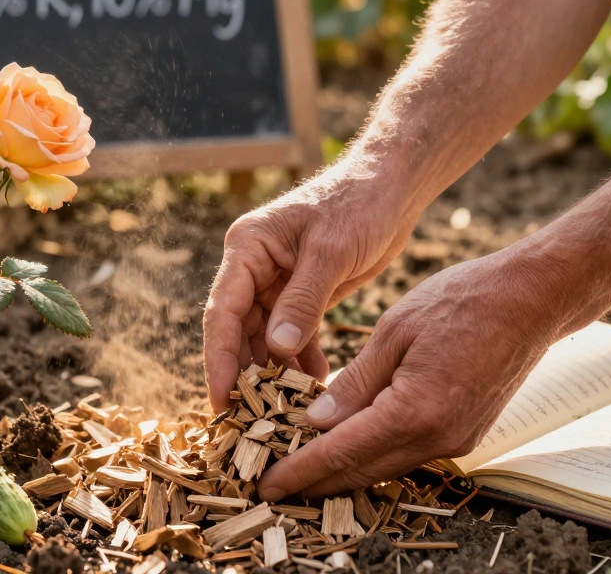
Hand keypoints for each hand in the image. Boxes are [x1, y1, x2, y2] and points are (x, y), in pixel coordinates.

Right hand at [203, 150, 417, 411]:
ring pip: (263, 338)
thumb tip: (277, 350)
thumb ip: (303, 301)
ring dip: (272, 372)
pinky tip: (314, 384)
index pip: (221, 311)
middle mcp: (253, 266)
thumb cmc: (358, 204)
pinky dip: (300, 360)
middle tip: (248, 421)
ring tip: (282, 411)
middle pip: (236, 330)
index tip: (221, 401)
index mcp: (247, 247)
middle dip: (242, 374)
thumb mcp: (331, 252)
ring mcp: (276, 282)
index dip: (218, 359)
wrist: (392, 188)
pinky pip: (292, 336)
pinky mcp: (301, 294)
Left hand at [256, 253, 560, 499]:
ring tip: (300, 467)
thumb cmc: (462, 302)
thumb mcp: (393, 331)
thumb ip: (354, 383)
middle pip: (362, 471)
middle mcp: (438, 437)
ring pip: (384, 467)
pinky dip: (373, 453)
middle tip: (271, 483)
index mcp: (415, 411)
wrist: (531, 301)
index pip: (342, 451)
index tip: (266, 482)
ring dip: (343, 470)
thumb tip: (314, 423)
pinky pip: (407, 453)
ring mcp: (456, 440)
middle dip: (315, 481)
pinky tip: (347, 444)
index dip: (300, 470)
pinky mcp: (464, 434)